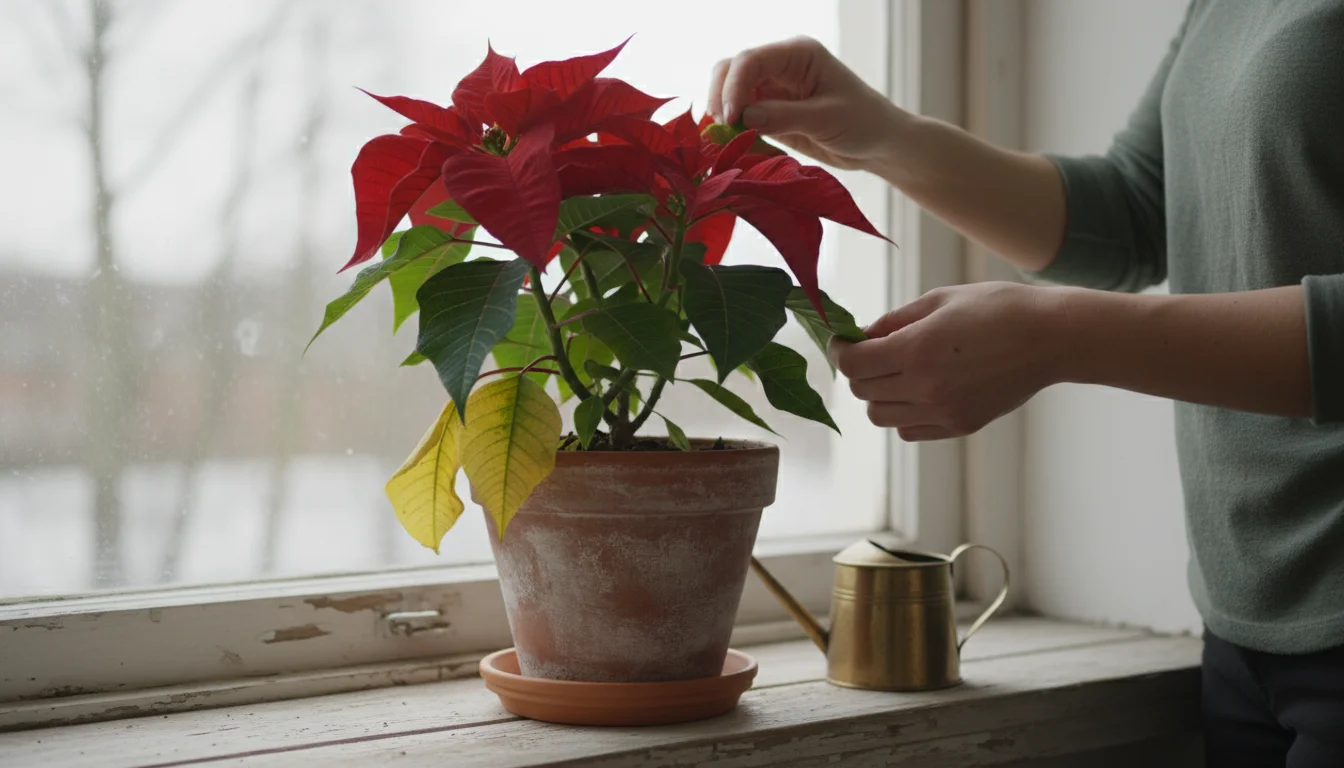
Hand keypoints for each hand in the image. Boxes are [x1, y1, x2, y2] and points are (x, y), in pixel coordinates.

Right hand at [706, 36, 905, 170]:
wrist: (878, 143)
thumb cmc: (863, 123)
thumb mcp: (826, 120)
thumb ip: (784, 116)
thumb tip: (744, 117)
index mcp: (798, 54)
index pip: (751, 60)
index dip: (733, 86)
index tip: (730, 119)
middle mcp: (781, 66)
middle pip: (731, 69)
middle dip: (720, 95)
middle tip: (720, 129)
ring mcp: (773, 89)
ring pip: (730, 91)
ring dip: (722, 112)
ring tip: (724, 139)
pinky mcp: (770, 112)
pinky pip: (740, 116)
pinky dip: (732, 129)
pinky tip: (732, 144)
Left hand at [830, 283, 1068, 440]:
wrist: (1051, 338)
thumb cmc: (998, 309)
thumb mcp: (940, 300)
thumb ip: (894, 321)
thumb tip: (859, 336)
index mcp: (917, 349)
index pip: (853, 364)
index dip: (840, 351)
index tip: (842, 340)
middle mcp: (926, 387)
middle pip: (862, 391)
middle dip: (859, 369)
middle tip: (871, 351)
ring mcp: (943, 412)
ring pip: (880, 416)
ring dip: (878, 394)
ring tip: (897, 372)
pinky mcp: (959, 426)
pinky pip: (908, 430)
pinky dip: (903, 414)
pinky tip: (918, 391)